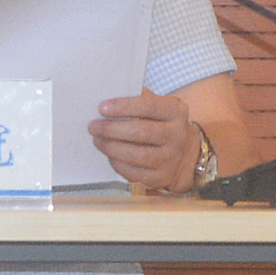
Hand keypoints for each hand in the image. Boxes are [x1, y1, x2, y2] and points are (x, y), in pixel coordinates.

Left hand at [87, 88, 201, 192]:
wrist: (182, 151)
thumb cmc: (159, 121)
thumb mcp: (156, 105)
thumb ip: (136, 99)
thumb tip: (106, 98)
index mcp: (175, 111)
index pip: (148, 106)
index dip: (123, 107)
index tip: (102, 108)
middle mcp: (177, 135)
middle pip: (141, 132)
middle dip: (112, 129)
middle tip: (93, 126)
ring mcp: (171, 159)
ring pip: (137, 155)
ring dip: (112, 147)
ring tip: (97, 140)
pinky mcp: (161, 177)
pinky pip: (135, 173)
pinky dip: (118, 164)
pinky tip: (109, 155)